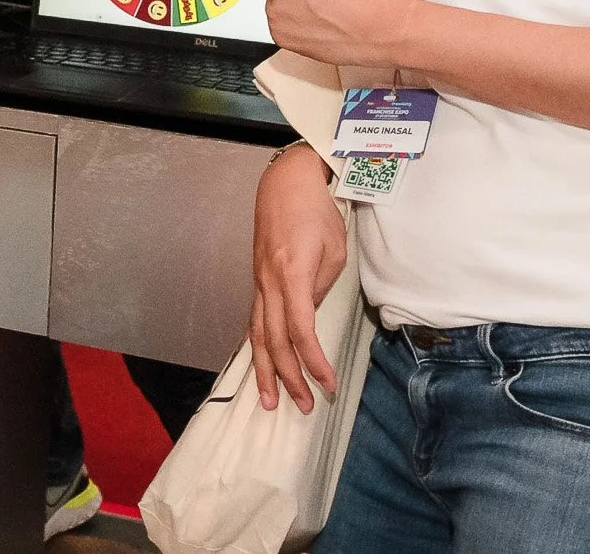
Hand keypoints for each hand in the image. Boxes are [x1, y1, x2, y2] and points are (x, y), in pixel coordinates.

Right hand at [250, 143, 346, 413]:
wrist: (286, 184)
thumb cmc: (316, 212)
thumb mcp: (334, 250)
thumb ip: (321, 287)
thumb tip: (311, 312)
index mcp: (291, 275)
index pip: (300, 331)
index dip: (313, 362)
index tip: (328, 384)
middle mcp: (269, 283)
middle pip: (274, 341)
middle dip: (288, 378)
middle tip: (303, 406)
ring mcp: (259, 282)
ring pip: (257, 335)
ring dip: (264, 371)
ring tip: (269, 401)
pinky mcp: (258, 280)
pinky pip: (255, 321)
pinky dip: (258, 348)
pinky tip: (262, 366)